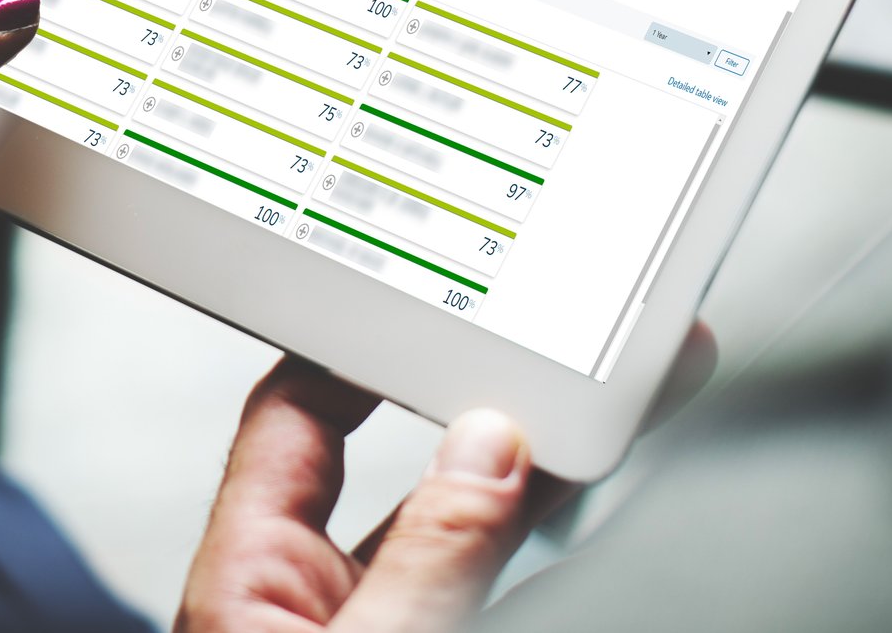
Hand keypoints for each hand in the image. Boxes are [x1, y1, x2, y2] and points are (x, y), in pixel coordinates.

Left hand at [179, 328, 715, 632]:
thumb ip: (432, 561)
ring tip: (637, 411)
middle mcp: (325, 616)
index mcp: (255, 589)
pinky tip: (620, 512)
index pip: (295, 424)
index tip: (433, 290)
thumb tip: (485, 444)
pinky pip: (511, 601)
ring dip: (554, 483)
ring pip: (482, 546)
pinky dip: (562, 563)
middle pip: (416, 478)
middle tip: (583, 347)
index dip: (357, 349)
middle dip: (496, 410)